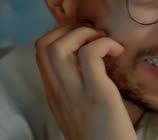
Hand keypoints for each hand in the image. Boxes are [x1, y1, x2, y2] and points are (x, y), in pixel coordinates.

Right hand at [35, 25, 136, 139]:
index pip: (40, 52)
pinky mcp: (98, 95)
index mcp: (54, 94)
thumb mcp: (80, 111)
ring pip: (59, 45)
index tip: (82, 39)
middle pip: (43, 44)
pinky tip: (117, 52)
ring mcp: (76, 93)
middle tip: (92, 36)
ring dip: (84, 33)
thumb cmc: (103, 137)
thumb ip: (76, 87)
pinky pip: (91, 54)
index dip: (59, 35)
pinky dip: (104, 43)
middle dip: (68, 29)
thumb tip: (87, 59)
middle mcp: (59, 93)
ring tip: (103, 42)